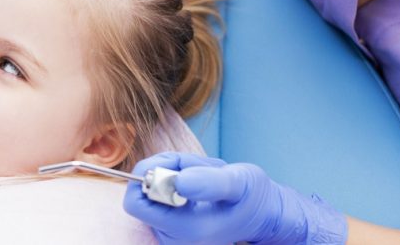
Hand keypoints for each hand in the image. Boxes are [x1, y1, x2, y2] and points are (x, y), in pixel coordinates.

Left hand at [122, 152, 347, 244]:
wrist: (263, 215)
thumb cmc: (253, 198)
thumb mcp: (239, 183)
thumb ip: (210, 183)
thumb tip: (178, 180)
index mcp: (184, 229)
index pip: (136, 202)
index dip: (150, 175)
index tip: (177, 163)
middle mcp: (172, 237)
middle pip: (143, 194)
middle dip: (164, 170)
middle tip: (193, 165)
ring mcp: (170, 233)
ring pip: (151, 191)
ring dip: (172, 173)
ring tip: (202, 174)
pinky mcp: (171, 226)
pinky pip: (159, 195)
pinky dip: (174, 181)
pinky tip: (198, 183)